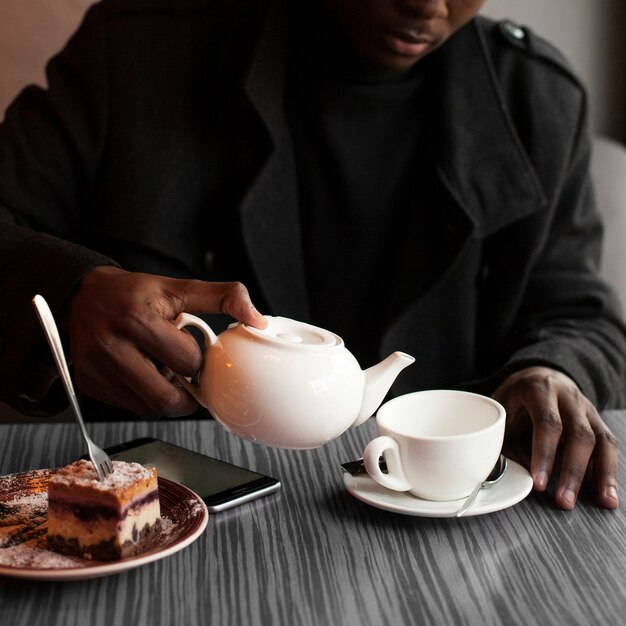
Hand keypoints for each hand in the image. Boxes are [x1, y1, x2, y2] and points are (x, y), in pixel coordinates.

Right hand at [64, 266, 266, 415]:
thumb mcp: (180, 288)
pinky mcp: (89, 384)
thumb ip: (224, 297)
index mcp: (138, 321)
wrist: (83, 296)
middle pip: (166, 399)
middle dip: (185, 392)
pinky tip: (142, 372)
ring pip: (148, 407)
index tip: (193, 350)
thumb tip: (258, 320)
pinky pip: (130, 406)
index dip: (197, 359)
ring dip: (164, 394)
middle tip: (185, 374)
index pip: (187, 363)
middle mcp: (112, 348)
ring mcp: (97, 370)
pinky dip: (144, 396)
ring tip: (160, 368)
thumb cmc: (136, 294)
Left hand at [492, 366, 618, 509]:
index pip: (547, 423)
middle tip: (564, 501)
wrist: (539, 375)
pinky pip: (608, 446)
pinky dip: (609, 471)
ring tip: (604, 503)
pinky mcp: (597, 421)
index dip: (544, 454)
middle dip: (573, 471)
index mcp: (539, 389)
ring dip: (603, 474)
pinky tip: (608, 494)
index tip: (538, 483)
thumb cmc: (514, 396)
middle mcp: (568, 397)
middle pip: (578, 435)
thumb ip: (496, 431)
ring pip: (601, 440)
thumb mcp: (500, 404)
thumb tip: (487, 468)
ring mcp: (586, 408)